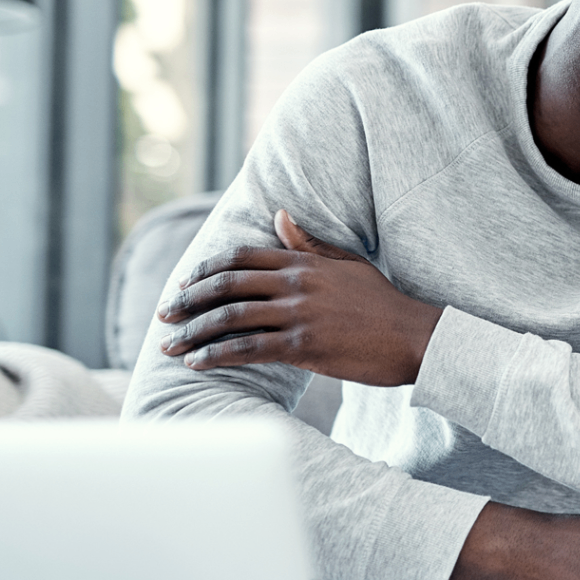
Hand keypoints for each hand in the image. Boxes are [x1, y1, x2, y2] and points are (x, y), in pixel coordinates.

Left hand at [157, 209, 443, 386]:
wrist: (415, 338)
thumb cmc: (383, 304)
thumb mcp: (347, 264)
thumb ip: (309, 243)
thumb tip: (280, 215)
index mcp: (305, 262)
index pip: (241, 257)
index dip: (205, 269)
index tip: (184, 283)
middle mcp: (297, 283)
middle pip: (227, 285)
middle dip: (188, 301)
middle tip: (165, 316)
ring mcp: (300, 314)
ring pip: (231, 318)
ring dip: (194, 332)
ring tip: (170, 346)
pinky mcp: (304, 346)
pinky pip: (248, 349)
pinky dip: (217, 355)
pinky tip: (197, 363)